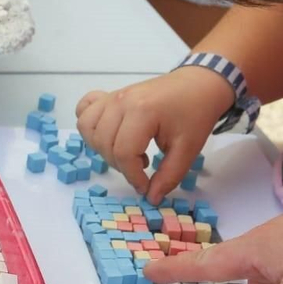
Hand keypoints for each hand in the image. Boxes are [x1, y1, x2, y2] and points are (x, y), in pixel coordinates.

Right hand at [76, 68, 234, 200]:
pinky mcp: (109, 95)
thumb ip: (169, 176)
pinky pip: (84, 110)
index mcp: (142, 112)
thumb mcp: (188, 149)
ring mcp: (113, 96)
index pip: (124, 153)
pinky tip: (107, 133)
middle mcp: (121, 101)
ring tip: (127, 152)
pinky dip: (89, 125)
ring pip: (88, 128)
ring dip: (102, 148)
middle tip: (142, 169)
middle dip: (121, 166)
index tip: (146, 187)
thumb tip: (151, 198)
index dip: (133, 177)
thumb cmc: (195, 114)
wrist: (198, 84)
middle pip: (104, 143)